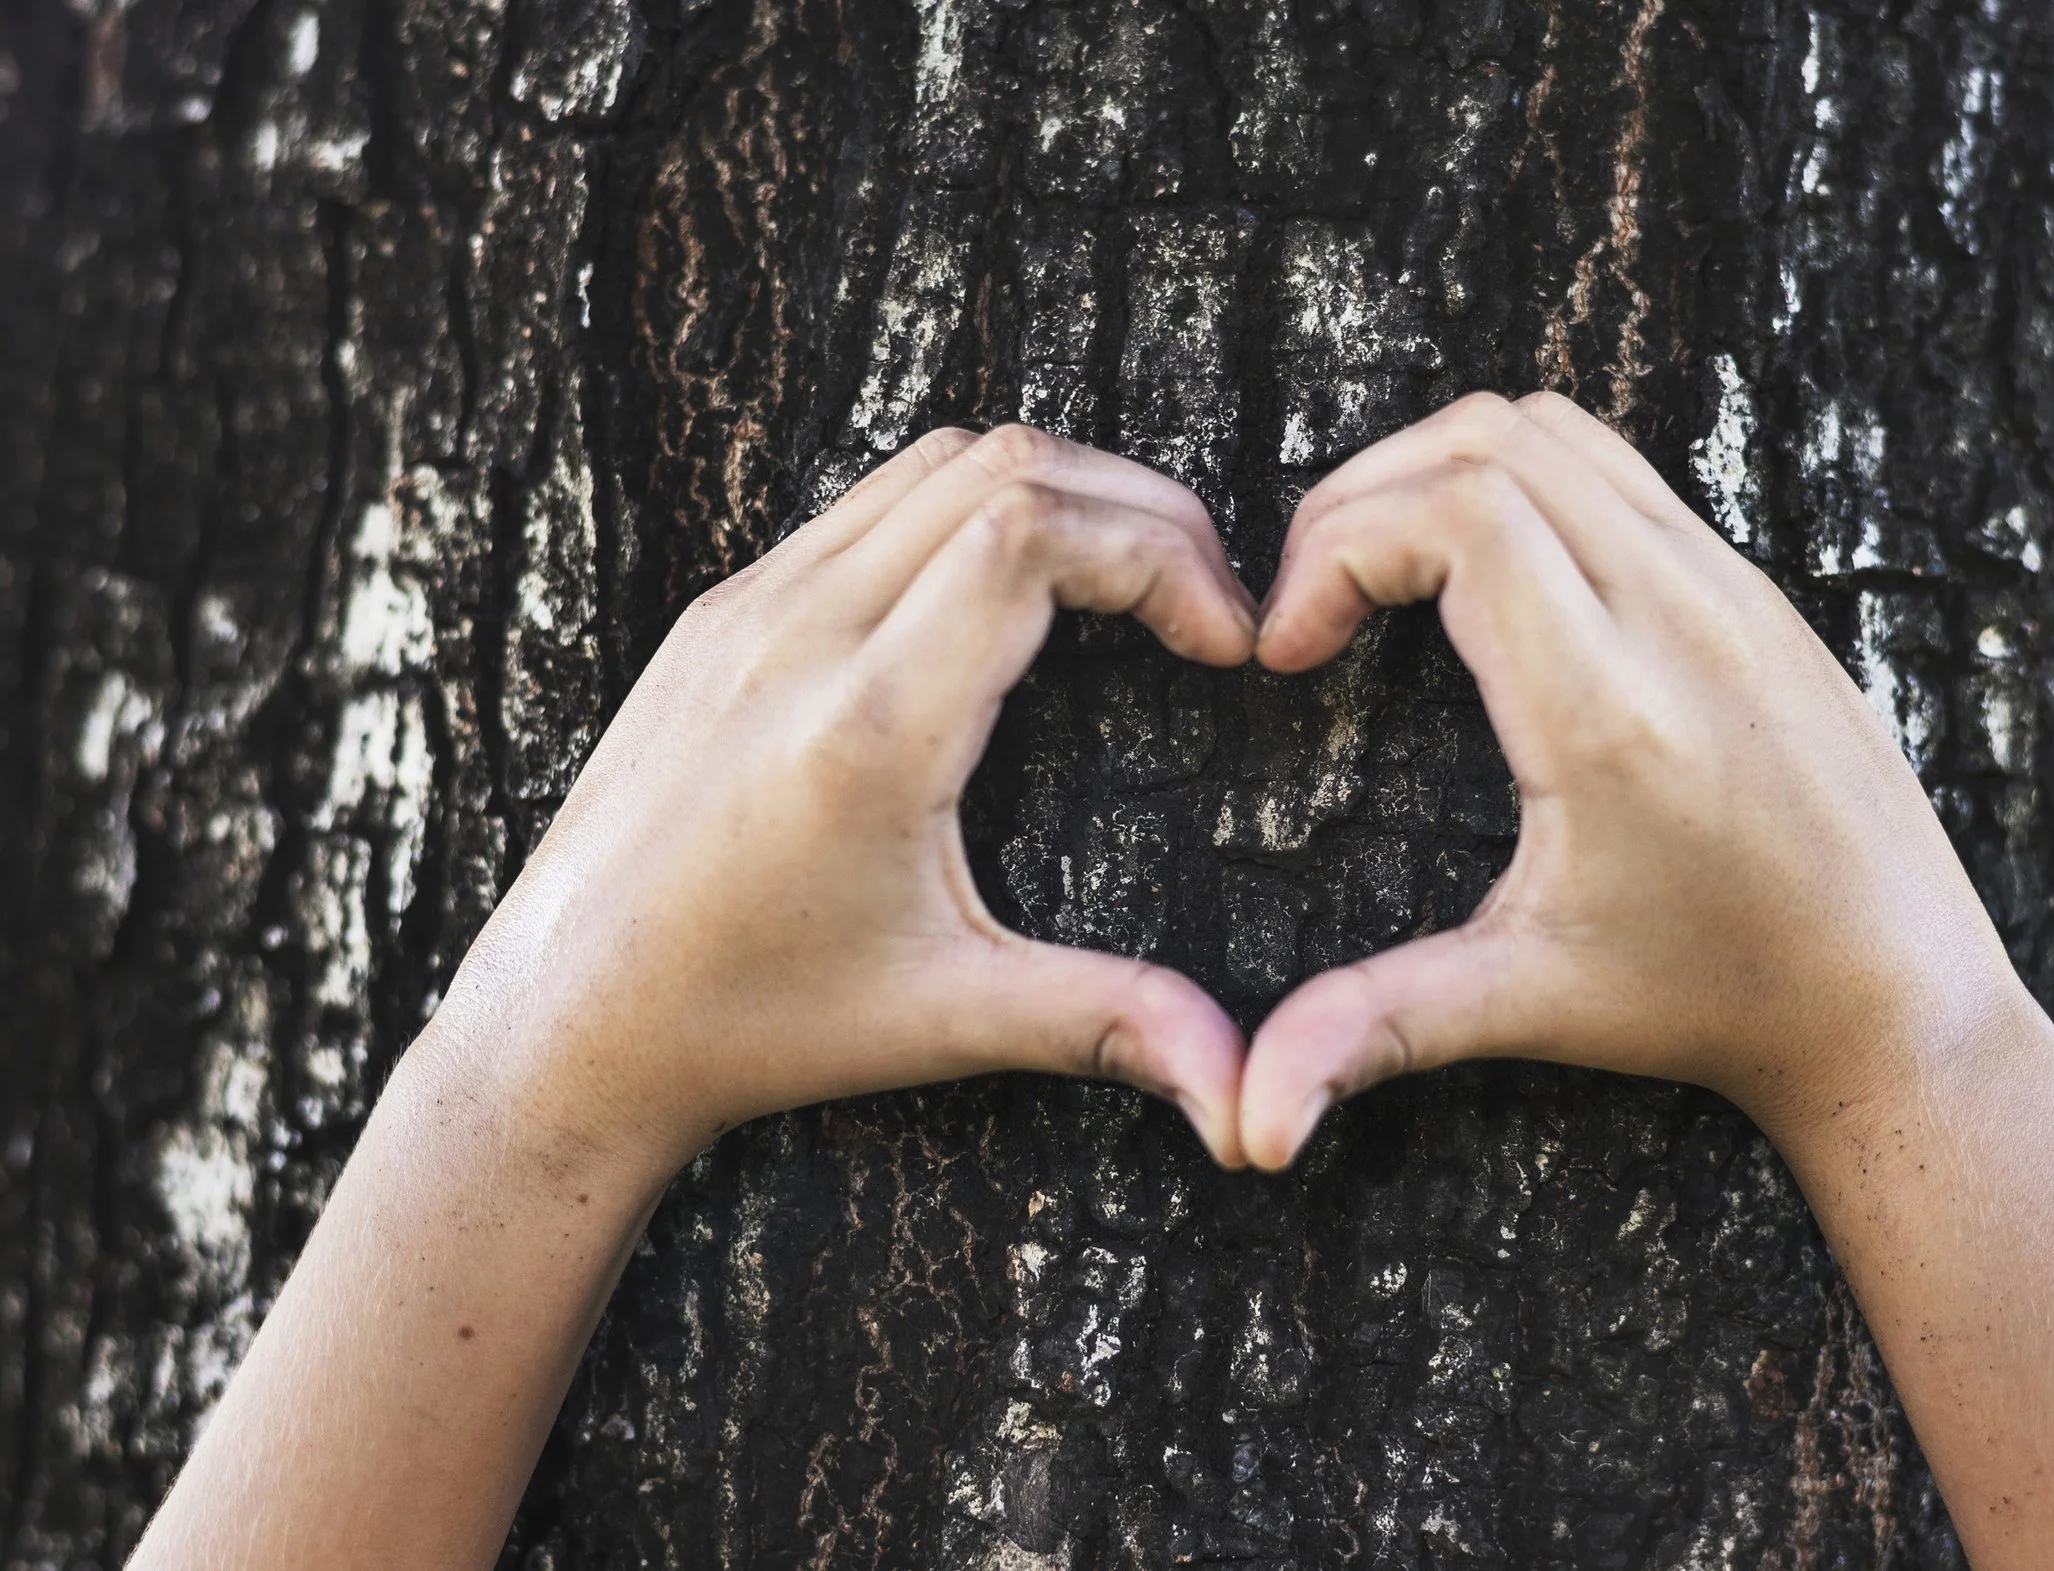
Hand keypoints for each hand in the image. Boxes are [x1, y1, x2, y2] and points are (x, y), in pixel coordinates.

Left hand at [426, 425, 1259, 1172]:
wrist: (562, 1023)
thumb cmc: (752, 1024)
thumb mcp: (946, 1019)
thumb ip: (1107, 1023)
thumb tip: (1246, 1096)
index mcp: (867, 726)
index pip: (1034, 531)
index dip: (1161, 553)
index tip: (1225, 639)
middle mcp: (801, 636)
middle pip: (1004, 466)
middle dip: (1138, 510)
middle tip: (1207, 601)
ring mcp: (748, 610)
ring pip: (933, 463)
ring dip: (1057, 495)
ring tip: (1129, 590)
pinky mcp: (719, 614)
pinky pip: (865, 505)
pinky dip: (970, 511)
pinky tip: (1013, 603)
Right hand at [1238, 391, 2021, 1167]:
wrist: (1899, 1001)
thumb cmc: (1715, 999)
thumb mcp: (1529, 1001)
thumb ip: (1375, 1030)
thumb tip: (1247, 1122)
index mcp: (1610, 706)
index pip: (1456, 511)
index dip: (1334, 547)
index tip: (1289, 651)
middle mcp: (1680, 614)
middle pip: (1488, 440)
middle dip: (1361, 496)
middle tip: (1314, 602)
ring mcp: (1733, 586)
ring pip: (1558, 431)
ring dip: (1441, 472)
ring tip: (1384, 579)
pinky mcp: (1758, 591)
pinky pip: (1620, 472)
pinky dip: (1521, 485)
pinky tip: (1488, 593)